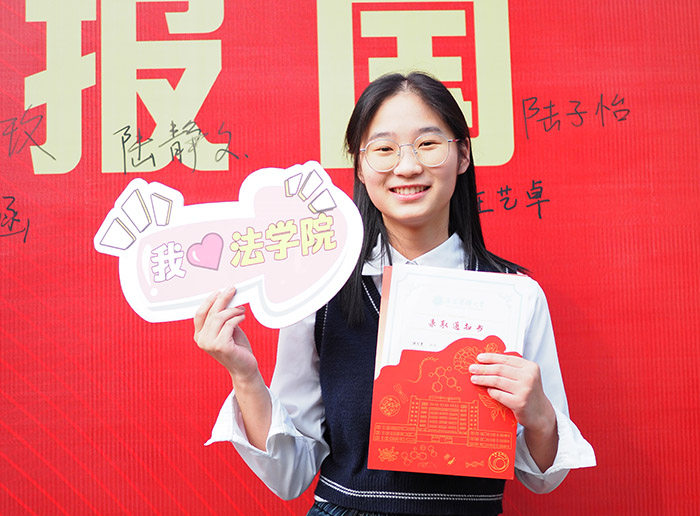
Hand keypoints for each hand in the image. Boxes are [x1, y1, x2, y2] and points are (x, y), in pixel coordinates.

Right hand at [193, 287, 257, 384]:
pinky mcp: (220, 346)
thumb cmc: (236, 348)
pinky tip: (242, 317)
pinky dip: (237, 318)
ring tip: (241, 309)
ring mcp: (209, 344)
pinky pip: (229, 325)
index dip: (208, 301)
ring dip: (232, 310)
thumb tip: (227, 298)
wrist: (244, 367)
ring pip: (219, 317)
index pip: (199, 314)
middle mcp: (201, 340)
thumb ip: (223, 318)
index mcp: (200, 335)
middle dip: (222, 299)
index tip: (219, 292)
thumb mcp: (227, 329)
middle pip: (211, 313)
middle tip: (232, 290)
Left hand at [469, 353, 557, 470]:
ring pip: (497, 381)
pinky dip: (491, 392)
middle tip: (472, 368)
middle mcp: (529, 377)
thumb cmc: (529, 393)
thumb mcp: (525, 377)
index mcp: (530, 367)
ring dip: (483, 379)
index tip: (479, 358)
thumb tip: (487, 362)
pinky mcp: (519, 403)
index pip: (507, 359)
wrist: (540, 414)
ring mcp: (525, 390)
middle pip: (500, 369)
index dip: (491, 357)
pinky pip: (499, 395)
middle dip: (483, 368)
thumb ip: (511, 368)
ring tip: (474, 379)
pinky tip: (487, 390)